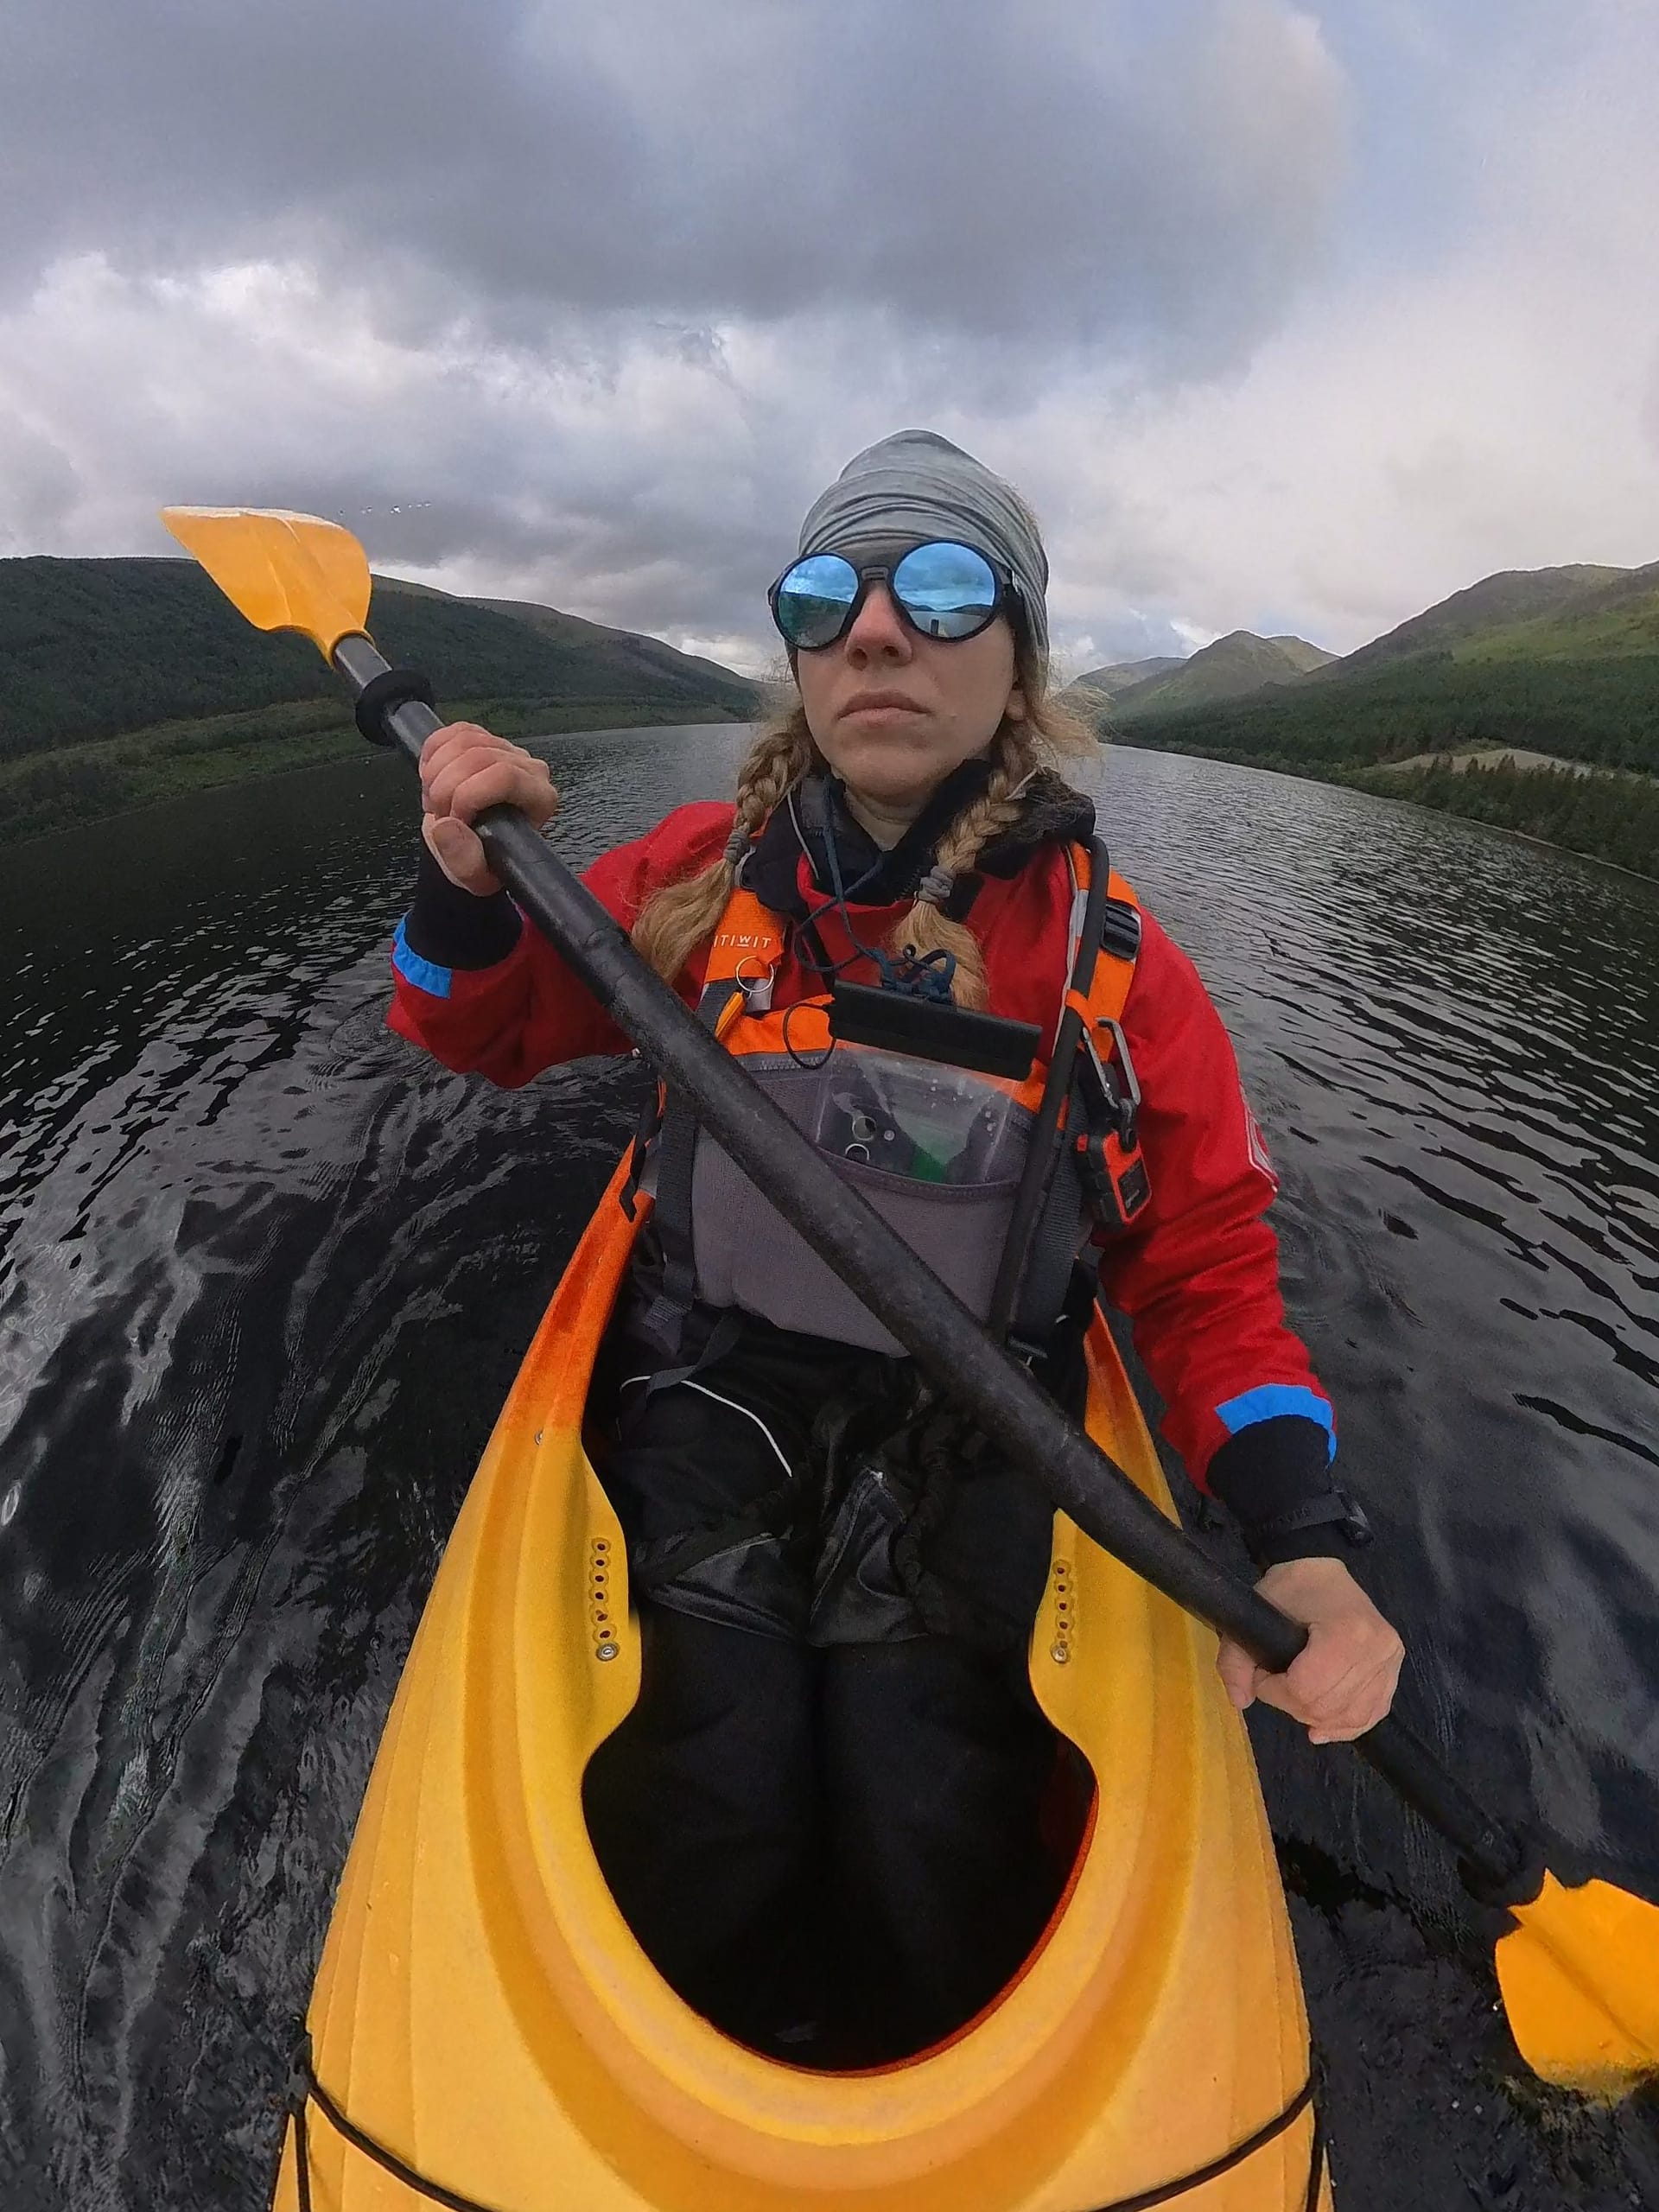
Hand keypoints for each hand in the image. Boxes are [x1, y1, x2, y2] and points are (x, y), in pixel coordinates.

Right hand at [418, 722, 559, 894]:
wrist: (473, 845)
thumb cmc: (484, 859)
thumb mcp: (475, 876)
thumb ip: (464, 861)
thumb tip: (447, 826)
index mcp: (539, 799)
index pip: (504, 776)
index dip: (468, 795)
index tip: (453, 819)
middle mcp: (529, 768)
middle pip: (479, 756)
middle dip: (444, 786)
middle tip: (438, 814)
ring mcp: (507, 749)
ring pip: (464, 739)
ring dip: (435, 771)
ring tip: (435, 800)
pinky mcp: (484, 738)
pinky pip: (453, 730)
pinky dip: (433, 753)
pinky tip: (432, 778)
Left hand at [1216, 1556, 1403, 1743]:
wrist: (1324, 1574)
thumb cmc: (1290, 1590)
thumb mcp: (1252, 1614)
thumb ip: (1235, 1660)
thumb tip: (1240, 1700)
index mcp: (1347, 1631)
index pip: (1306, 1689)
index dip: (1275, 1691)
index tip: (1262, 1674)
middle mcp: (1377, 1649)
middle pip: (1327, 1706)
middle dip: (1291, 1704)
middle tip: (1277, 1682)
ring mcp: (1390, 1662)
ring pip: (1349, 1716)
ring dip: (1316, 1717)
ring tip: (1297, 1697)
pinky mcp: (1394, 1672)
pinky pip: (1370, 1714)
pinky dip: (1344, 1725)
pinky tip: (1323, 1727)